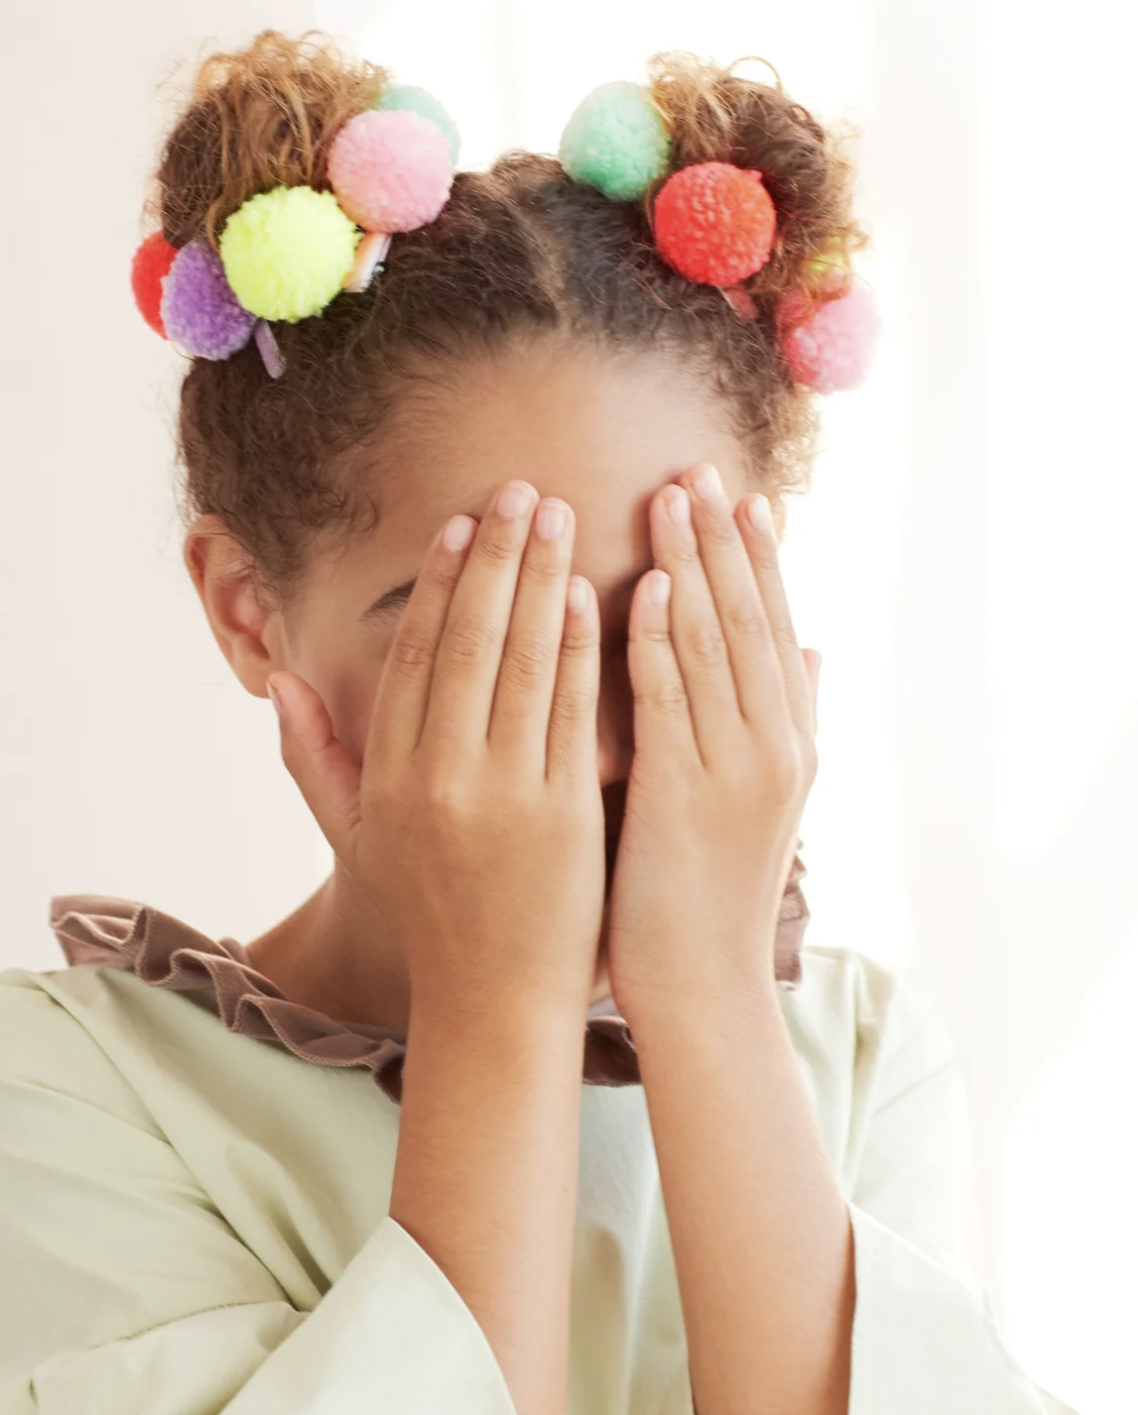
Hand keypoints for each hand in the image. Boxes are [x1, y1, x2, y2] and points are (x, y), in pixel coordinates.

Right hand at [266, 481, 605, 1013]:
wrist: (495, 1002)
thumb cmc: (428, 913)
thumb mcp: (356, 841)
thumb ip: (313, 760)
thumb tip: (278, 680)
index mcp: (388, 777)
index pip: (412, 656)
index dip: (435, 584)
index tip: (458, 524)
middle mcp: (440, 777)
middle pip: (466, 642)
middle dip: (494, 556)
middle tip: (519, 490)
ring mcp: (504, 795)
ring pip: (520, 664)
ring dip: (539, 581)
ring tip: (556, 515)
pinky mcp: (564, 815)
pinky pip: (571, 713)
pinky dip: (579, 648)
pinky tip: (590, 593)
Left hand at [605, 463, 820, 1011]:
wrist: (703, 989)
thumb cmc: (712, 892)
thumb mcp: (765, 798)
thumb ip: (784, 718)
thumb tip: (811, 648)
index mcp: (791, 742)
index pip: (775, 627)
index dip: (758, 559)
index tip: (739, 494)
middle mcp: (775, 746)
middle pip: (750, 620)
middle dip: (723, 541)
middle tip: (699, 467)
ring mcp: (735, 770)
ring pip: (715, 645)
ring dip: (692, 566)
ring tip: (670, 497)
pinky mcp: (683, 795)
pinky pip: (671, 701)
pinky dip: (661, 640)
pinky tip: (645, 585)